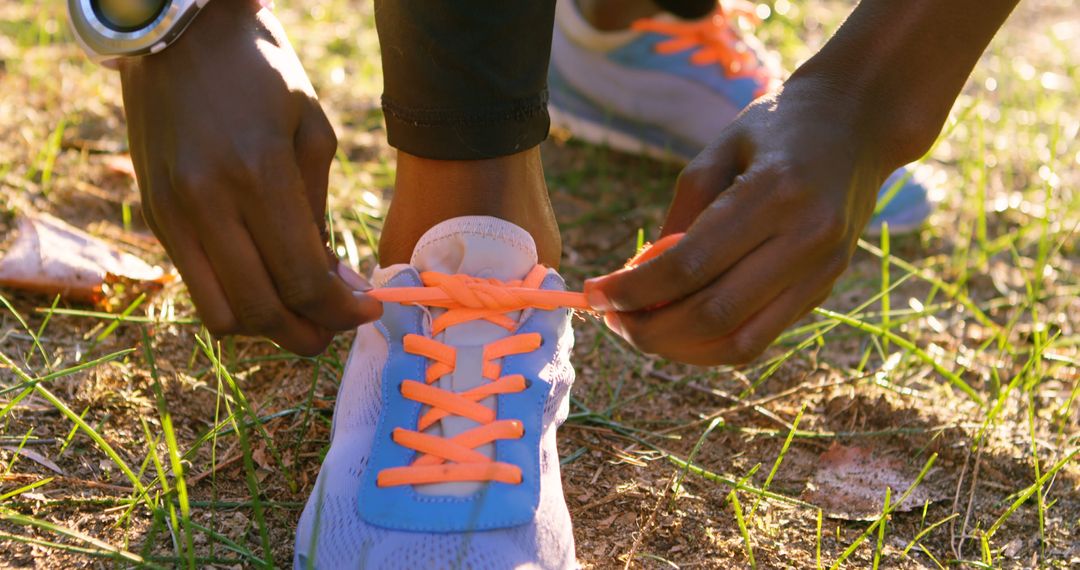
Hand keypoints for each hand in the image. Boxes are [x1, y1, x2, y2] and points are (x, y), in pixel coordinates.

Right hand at [119, 0, 380, 354]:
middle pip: (263, 310)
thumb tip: (335, 285)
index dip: (342, 311)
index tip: (369, 310)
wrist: (178, 32)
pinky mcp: (155, 216)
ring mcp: (172, 213)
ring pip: (221, 314)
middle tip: (338, 325)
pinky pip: (195, 286)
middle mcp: (206, 203)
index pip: (303, 280)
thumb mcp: (312, 131)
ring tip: (301, 313)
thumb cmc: (261, 72)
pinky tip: (266, 286)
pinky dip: (234, 303)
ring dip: (267, 328)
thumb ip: (319, 214)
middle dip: (310, 333)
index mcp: (258, 175)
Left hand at [585, 78, 889, 364]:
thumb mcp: (719, 148)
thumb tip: (639, 280)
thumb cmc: (778, 127)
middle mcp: (807, 238)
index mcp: (776, 192)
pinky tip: (678, 328)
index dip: (633, 290)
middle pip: (713, 314)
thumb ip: (680, 216)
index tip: (594, 293)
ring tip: (639, 329)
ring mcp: (823, 271)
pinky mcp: (825, 289)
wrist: (860, 122)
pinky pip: (759, 338)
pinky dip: (709, 344)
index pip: (690, 265)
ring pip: (739, 343)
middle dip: (649, 329)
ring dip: (678, 348)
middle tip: (611, 319)